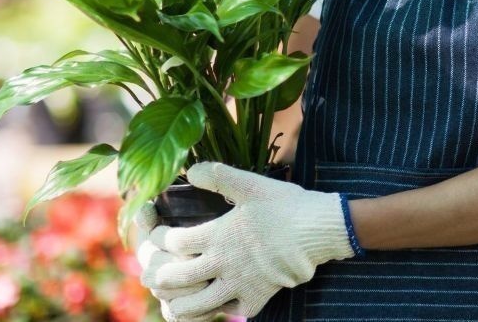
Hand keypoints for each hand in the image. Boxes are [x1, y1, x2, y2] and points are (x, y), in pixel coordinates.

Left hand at [146, 162, 354, 319]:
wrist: (320, 230)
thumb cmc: (287, 205)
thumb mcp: (253, 184)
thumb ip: (220, 177)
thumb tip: (191, 170)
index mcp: (218, 234)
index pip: (171, 242)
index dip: (158, 239)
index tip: (157, 235)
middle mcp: (223, 262)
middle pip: (173, 277)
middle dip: (158, 274)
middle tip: (157, 269)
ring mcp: (239, 283)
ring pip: (194, 306)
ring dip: (179, 301)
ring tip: (177, 295)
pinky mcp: (258, 297)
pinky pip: (231, 312)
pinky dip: (221, 309)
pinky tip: (221, 300)